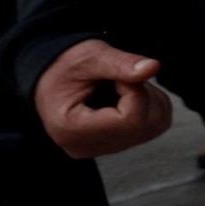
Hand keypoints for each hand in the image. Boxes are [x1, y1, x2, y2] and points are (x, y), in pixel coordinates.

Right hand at [34, 38, 171, 158]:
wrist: (49, 77)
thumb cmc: (64, 65)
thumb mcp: (89, 56)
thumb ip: (120, 63)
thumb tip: (153, 67)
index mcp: (71, 129)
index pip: (130, 119)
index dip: (135, 90)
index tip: (118, 75)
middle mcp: (85, 146)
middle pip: (145, 124)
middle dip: (143, 93)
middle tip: (119, 78)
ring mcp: (100, 149)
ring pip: (155, 125)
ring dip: (149, 99)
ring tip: (120, 87)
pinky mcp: (113, 146)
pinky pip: (154, 126)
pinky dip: (150, 106)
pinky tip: (126, 97)